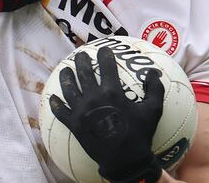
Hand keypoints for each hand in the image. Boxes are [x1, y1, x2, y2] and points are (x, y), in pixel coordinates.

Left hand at [49, 47, 164, 182]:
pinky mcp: (74, 124)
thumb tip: (153, 71)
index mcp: (112, 92)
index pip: (106, 66)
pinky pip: (61, 112)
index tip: (103, 49)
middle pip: (83, 73)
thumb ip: (154, 88)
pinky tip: (54, 98)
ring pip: (69, 89)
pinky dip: (56, 104)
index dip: (104, 55)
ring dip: (66, 77)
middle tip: (80, 55)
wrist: (125, 160)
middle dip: (81, 61)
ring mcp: (81, 111)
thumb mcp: (153, 110)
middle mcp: (93, 98)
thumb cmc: (140, 134)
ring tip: (65, 70)